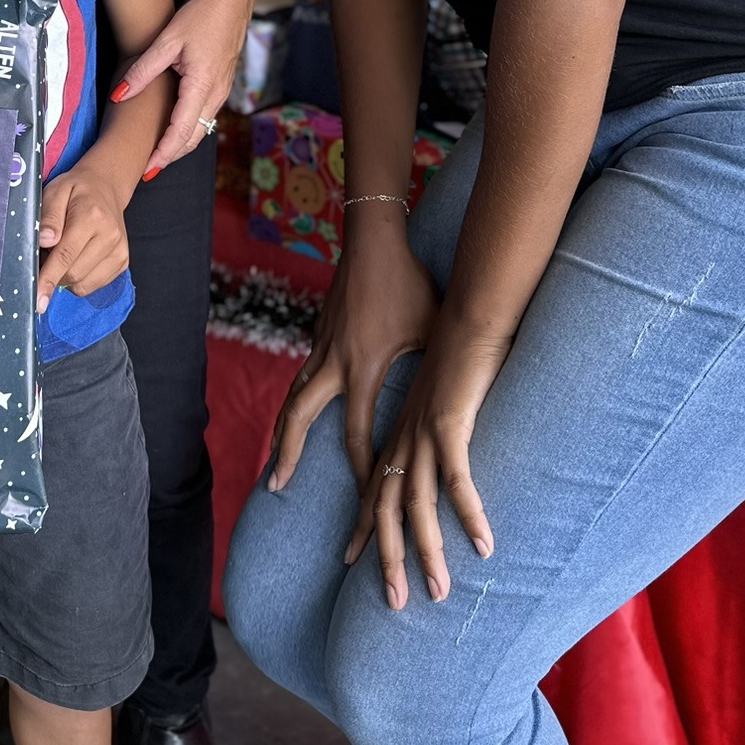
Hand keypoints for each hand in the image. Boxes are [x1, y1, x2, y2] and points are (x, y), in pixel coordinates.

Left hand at [35, 166, 129, 311]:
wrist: (106, 187)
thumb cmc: (76, 190)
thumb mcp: (56, 191)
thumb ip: (49, 216)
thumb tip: (45, 242)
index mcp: (92, 216)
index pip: (65, 255)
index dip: (48, 279)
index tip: (37, 299)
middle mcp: (110, 236)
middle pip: (73, 274)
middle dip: (53, 273)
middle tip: (46, 254)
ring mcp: (119, 250)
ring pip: (83, 285)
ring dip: (65, 278)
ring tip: (63, 254)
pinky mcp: (122, 262)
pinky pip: (92, 286)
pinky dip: (79, 280)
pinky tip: (77, 259)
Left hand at [112, 0, 251, 177]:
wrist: (232, 0)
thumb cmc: (201, 16)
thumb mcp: (167, 41)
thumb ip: (142, 70)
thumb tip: (119, 95)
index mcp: (202, 86)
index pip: (181, 131)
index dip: (164, 153)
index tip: (147, 169)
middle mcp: (215, 94)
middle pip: (193, 138)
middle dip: (171, 156)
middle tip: (147, 169)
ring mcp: (221, 92)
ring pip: (201, 129)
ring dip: (180, 144)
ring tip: (157, 154)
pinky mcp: (221, 86)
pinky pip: (205, 117)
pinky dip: (189, 130)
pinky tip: (173, 129)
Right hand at [270, 217, 438, 492]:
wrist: (373, 241)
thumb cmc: (409, 283)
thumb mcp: (433, 327)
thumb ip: (440, 365)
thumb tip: (469, 398)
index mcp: (364, 368)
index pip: (358, 434)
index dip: (362, 472)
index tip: (364, 503)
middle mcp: (334, 363)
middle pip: (300, 417)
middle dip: (287, 454)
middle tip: (276, 486)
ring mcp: (321, 347)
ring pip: (294, 397)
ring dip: (282, 430)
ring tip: (275, 459)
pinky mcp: (319, 333)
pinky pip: (302, 376)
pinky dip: (295, 401)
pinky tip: (297, 413)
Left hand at [346, 315, 511, 607]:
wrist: (467, 310)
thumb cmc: (462, 348)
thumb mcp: (444, 396)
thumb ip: (443, 427)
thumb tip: (452, 449)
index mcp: (398, 431)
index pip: (372, 488)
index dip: (362, 527)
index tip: (351, 562)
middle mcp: (402, 436)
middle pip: (384, 508)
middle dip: (388, 559)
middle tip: (397, 603)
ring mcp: (422, 431)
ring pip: (416, 505)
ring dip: (428, 553)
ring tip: (439, 593)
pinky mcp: (448, 423)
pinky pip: (456, 479)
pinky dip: (469, 514)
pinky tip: (485, 545)